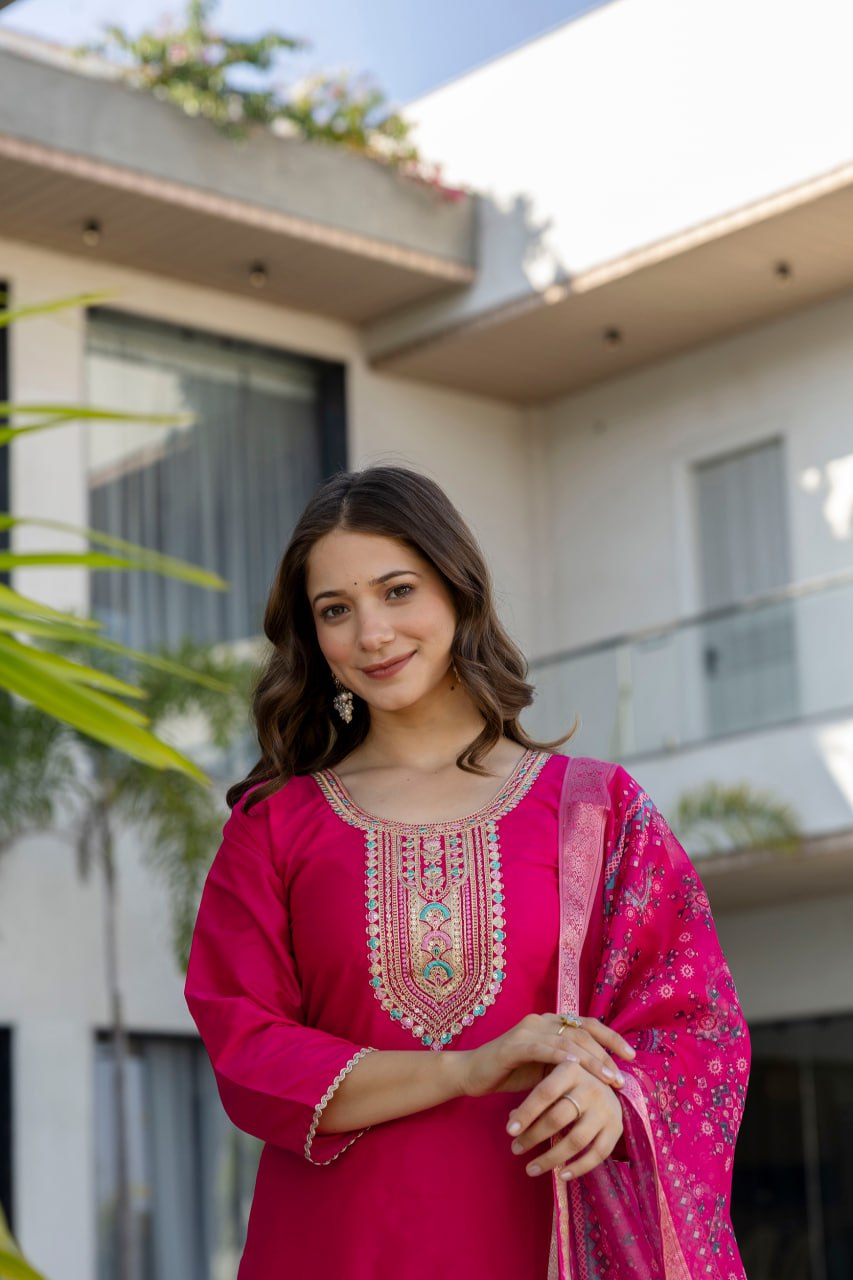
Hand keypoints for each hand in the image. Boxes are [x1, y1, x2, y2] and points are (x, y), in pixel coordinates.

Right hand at [458, 1013, 634, 1098]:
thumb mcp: (546, 1069)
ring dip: (591, 1060)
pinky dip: (562, 1057)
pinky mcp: (514, 1045)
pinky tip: (576, 1068)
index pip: (587, 1024)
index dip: (610, 1037)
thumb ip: (568, 1066)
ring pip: (567, 1040)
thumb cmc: (510, 1073)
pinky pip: (543, 1048)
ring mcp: (527, 1030)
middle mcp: (540, 1020)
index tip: (631, 1056)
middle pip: (581, 1032)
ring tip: (608, 1077)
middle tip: (621, 1076)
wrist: (472, 1075)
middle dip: (605, 1054)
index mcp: (550, 1023)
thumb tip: (601, 1077)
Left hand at [506, 1058, 623, 1180]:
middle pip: (558, 1117)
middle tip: (515, 1149)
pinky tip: (560, 1175)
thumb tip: (512, 1121)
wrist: (609, 1082)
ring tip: (530, 1168)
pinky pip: (597, 1154)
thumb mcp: (553, 1079)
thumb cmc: (570, 1083)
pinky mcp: (617, 1128)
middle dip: (533, 1136)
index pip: (545, 1092)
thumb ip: (534, 1098)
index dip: (526, 1112)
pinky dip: (578, 1168)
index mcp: (572, 1069)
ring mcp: (606, 1109)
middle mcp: (591, 1087)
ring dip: (551, 1158)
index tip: (509, 1130)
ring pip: (576, 1140)